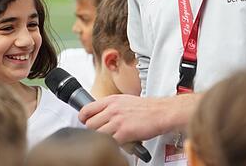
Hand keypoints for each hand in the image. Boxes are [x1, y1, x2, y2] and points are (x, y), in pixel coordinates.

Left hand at [78, 94, 198, 143]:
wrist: (162, 112)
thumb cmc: (147, 108)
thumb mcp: (125, 101)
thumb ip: (111, 107)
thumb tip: (100, 115)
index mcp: (111, 100)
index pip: (86, 109)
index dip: (83, 118)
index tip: (86, 122)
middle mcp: (112, 109)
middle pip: (89, 124)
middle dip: (93, 131)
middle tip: (101, 133)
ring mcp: (118, 121)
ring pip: (97, 134)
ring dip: (103, 139)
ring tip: (111, 139)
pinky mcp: (124, 132)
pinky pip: (110, 142)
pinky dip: (113, 145)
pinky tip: (119, 143)